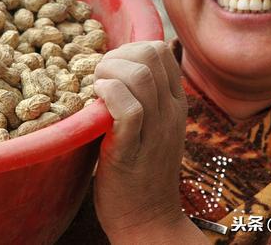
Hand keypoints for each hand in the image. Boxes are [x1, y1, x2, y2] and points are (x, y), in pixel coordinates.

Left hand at [93, 41, 206, 243]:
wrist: (148, 220)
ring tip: (96, 89)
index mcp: (175, 104)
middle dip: (117, 55)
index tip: (110, 69)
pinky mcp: (132, 151)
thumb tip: (117, 71)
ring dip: (109, 72)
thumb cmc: (140, 171)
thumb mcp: (152, 128)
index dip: (129, 49)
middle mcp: (170, 113)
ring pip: (141, 77)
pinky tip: (97, 100)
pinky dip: (109, 95)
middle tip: (99, 77)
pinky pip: (129, 110)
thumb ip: (141, 100)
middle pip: (150, 54)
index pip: (160, 51)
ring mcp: (155, 132)